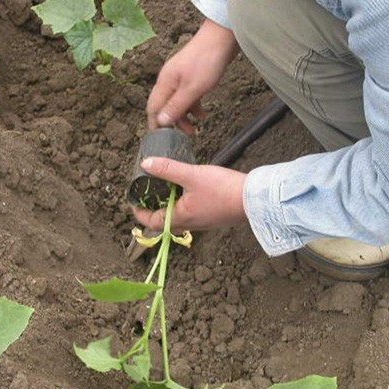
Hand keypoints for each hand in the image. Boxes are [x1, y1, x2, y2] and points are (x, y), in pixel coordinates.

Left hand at [132, 157, 247, 231]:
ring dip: (168, 204)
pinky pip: (191, 212)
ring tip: (165, 186)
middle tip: (147, 191)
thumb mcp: (192, 175)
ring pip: (178, 216)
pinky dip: (182, 202)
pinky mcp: (212, 216)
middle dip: (152, 207)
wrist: (255, 199)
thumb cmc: (224, 189)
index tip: (133, 200)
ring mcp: (202, 221)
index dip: (139, 212)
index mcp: (181, 217)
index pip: (151, 222)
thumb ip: (168, 169)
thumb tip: (146, 164)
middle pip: (163, 221)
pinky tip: (187, 187)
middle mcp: (190, 223)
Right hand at [147, 19, 238, 133]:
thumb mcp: (192, 89)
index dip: (155, 125)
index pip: (153, 108)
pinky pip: (188, 96)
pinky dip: (194, 105)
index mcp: (165, 83)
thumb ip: (176, 106)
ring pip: (178, 102)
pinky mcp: (192, 76)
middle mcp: (169, 80)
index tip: (161, 139)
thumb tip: (160, 122)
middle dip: (173, 123)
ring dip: (185, 116)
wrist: (222, 38)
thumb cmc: (207, 61)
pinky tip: (203, 113)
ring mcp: (180, 78)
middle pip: (165, 106)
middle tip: (185, 136)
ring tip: (196, 127)